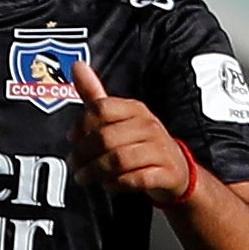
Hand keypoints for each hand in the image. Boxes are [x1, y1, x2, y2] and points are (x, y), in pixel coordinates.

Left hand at [67, 62, 190, 203]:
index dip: (81, 124)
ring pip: (118, 160)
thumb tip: (76, 65)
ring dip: (95, 172)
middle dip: (83, 155)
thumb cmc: (141, 142)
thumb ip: (96, 95)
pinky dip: (117, 184)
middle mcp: (149, 126)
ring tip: (85, 177)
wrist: (177, 169)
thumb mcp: (119, 117)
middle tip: (74, 165)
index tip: (72, 139)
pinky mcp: (165, 173)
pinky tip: (110, 184)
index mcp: (135, 109)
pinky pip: (135, 179)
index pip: (101, 108)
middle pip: (105, 138)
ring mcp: (160, 150)